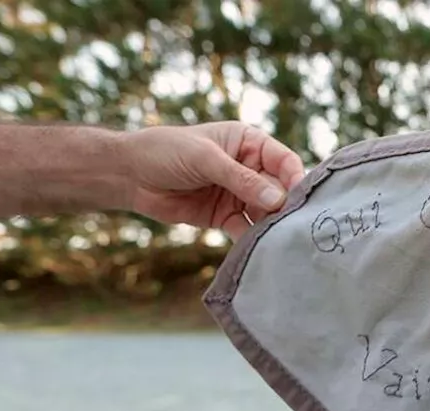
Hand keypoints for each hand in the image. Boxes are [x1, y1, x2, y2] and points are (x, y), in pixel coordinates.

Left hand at [122, 121, 305, 236]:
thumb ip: (242, 180)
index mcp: (248, 143)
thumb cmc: (166, 152)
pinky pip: (246, 228)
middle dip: (285, 205)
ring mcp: (238, 194)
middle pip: (278, 189)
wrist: (129, 175)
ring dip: (272, 224)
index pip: (283, 160)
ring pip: (265, 211)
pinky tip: (259, 248)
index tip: (299, 197)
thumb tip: (278, 199)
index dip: (295, 177)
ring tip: (280, 239)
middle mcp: (248, 168)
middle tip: (292, 224)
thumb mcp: (206, 159)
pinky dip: (252, 238)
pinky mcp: (225, 216)